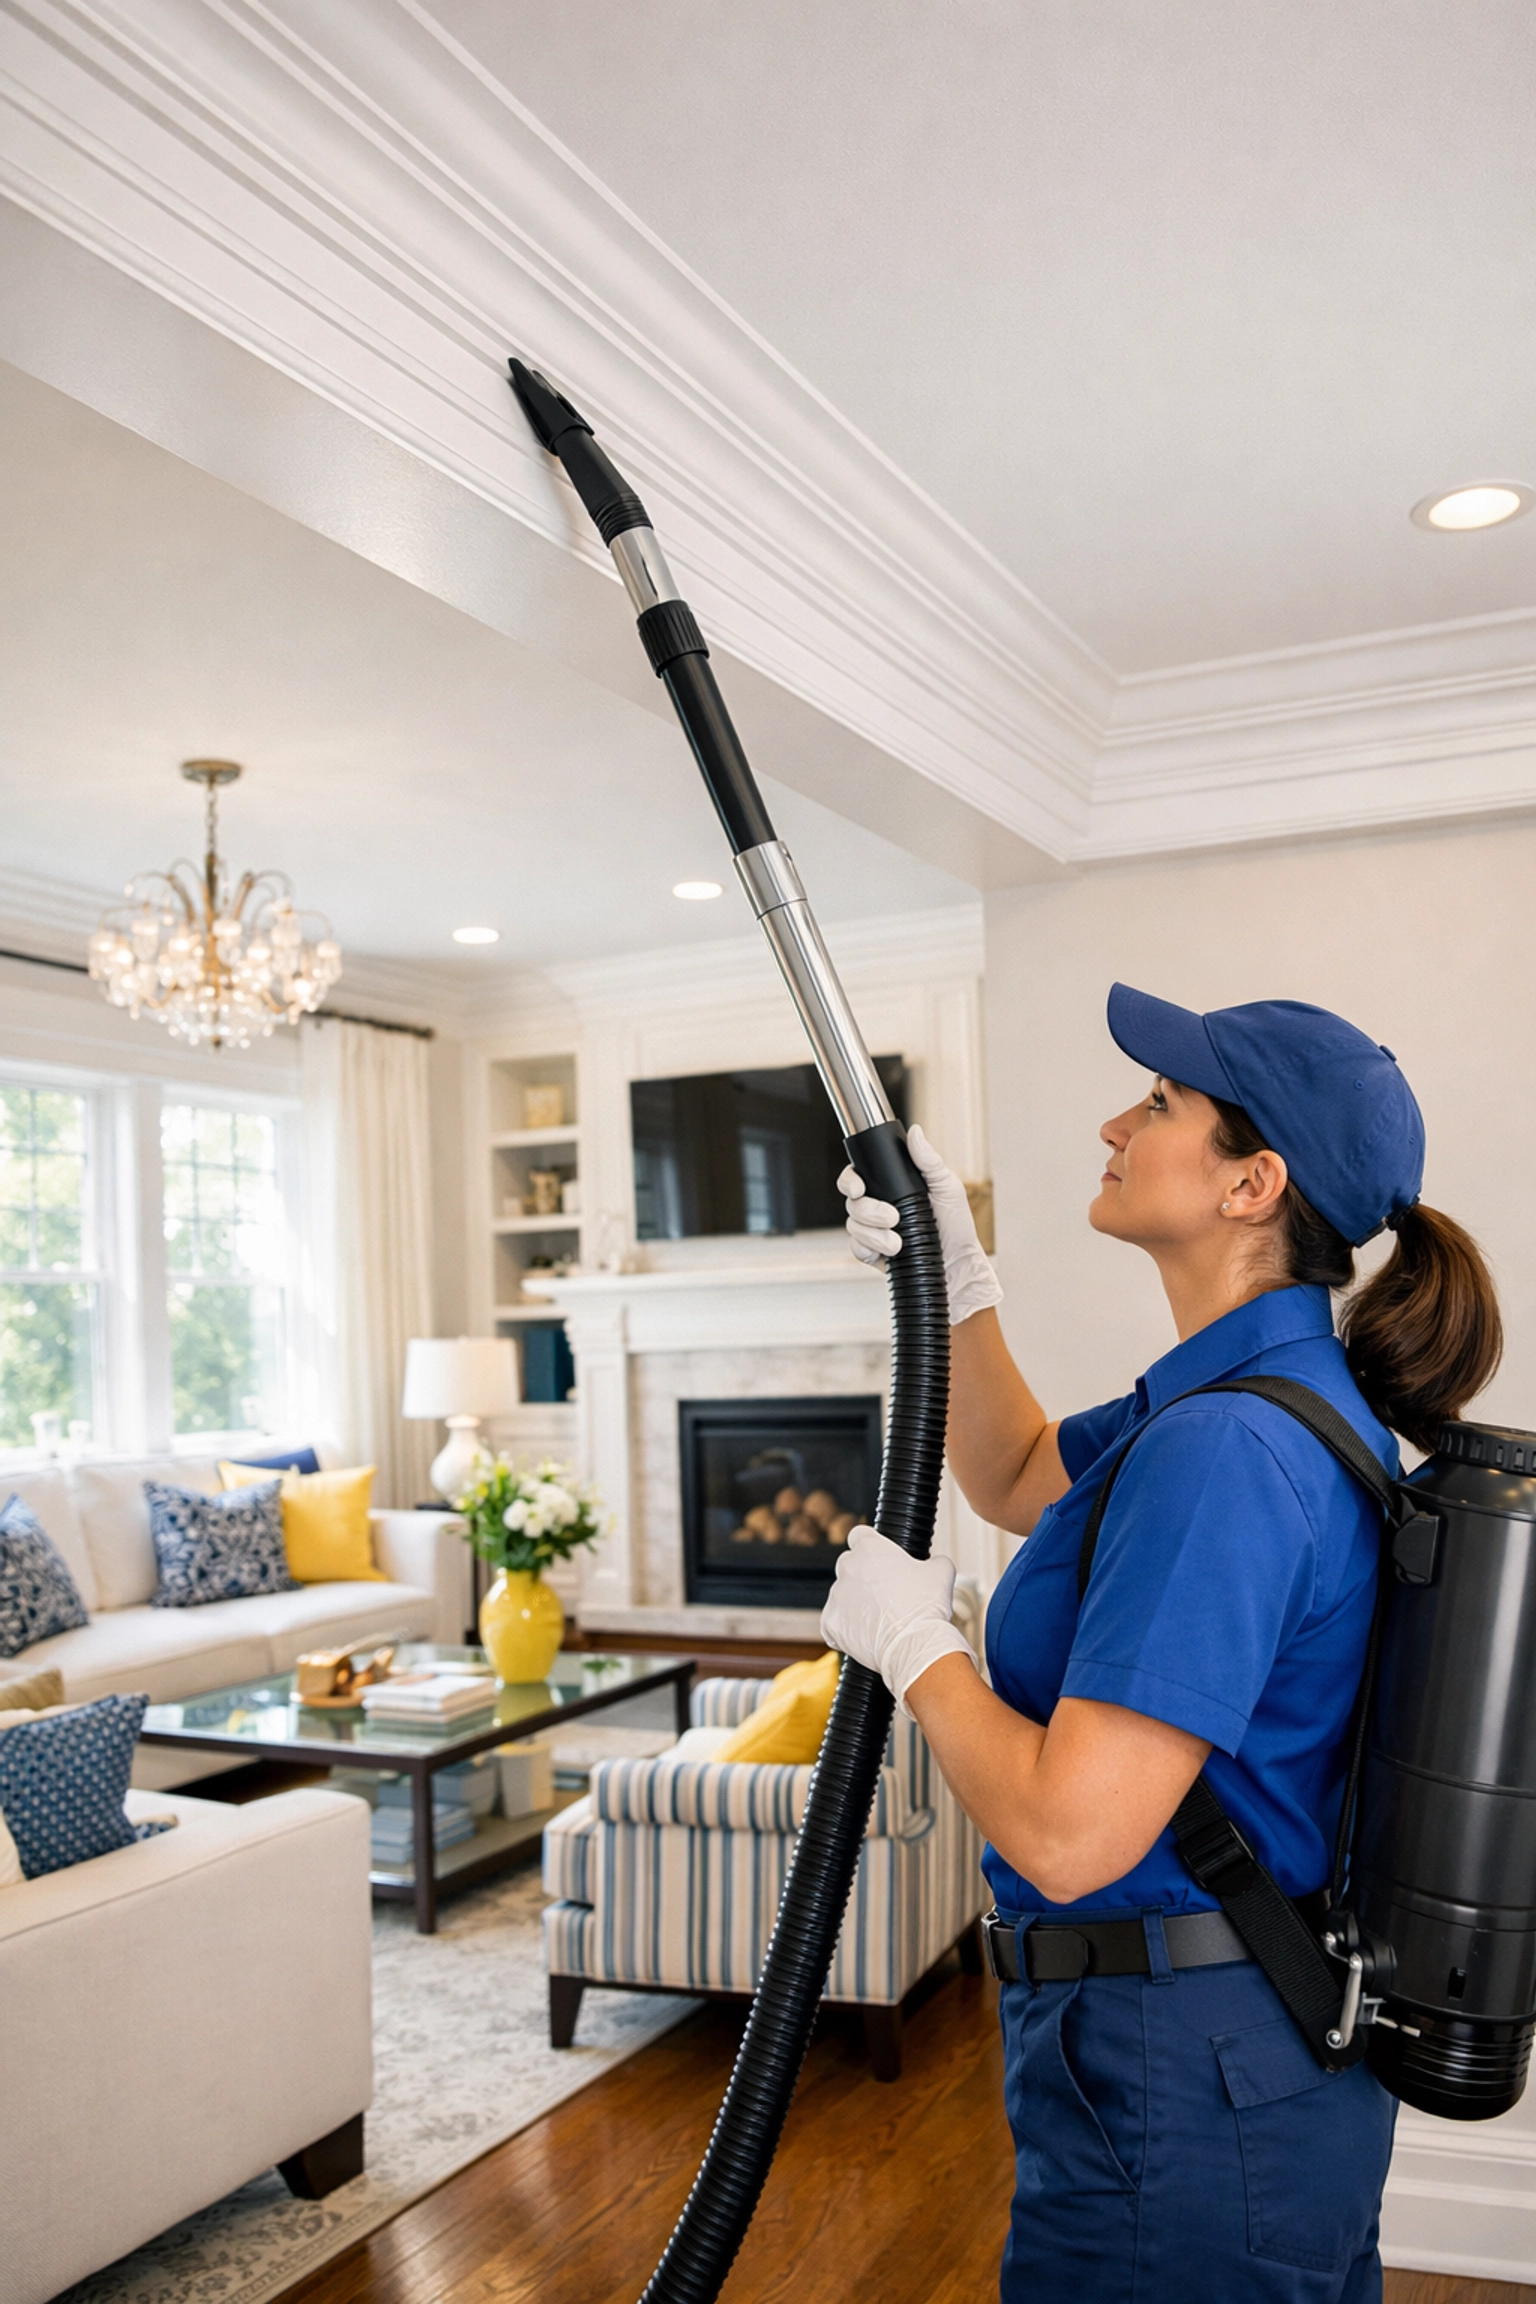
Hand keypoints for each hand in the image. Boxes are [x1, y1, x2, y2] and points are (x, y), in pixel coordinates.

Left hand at [820, 1526, 976, 1716]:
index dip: (870, 1545)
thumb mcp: (941, 1572)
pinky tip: (863, 1634)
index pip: (859, 1535)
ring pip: (841, 1594)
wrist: (914, 1645)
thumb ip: (934, 1560)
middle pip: (848, 1564)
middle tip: (883, 1592)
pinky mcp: (830, 1622)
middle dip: (862, 1574)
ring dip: (854, 1602)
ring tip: (879, 1619)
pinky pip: (832, 1622)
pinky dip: (845, 1628)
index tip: (879, 1557)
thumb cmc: (926, 1607)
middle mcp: (848, 1567)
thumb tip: (935, 1564)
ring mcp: (837, 1595)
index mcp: (870, 1548)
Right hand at [836, 1124, 1003, 1326]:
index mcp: (891, 1186)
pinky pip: (857, 1248)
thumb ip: (929, 1161)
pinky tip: (888, 1253)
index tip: (858, 1188)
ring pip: (853, 1225)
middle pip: (852, 1201)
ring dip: (874, 1234)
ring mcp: (873, 1230)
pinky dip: (869, 1249)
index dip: (850, 1179)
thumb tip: (915, 1133)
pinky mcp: (872, 1252)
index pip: (858, 1175)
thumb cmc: (956, 1225)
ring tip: (898, 1243)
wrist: (958, 1263)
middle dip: (869, 1211)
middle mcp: (878, 1205)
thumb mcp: (947, 1187)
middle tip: (893, 1218)